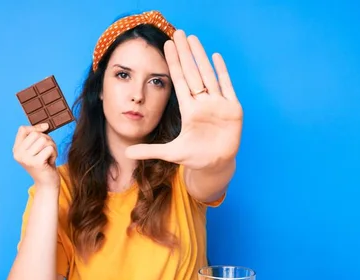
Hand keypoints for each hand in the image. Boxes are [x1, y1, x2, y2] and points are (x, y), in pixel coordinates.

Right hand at [13, 123, 59, 189]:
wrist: (47, 184)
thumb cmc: (44, 165)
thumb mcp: (36, 150)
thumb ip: (36, 138)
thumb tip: (45, 125)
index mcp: (16, 149)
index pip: (23, 129)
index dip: (35, 127)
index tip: (46, 128)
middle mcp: (18, 154)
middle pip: (36, 134)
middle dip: (47, 140)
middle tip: (49, 151)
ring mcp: (26, 158)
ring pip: (44, 140)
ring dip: (52, 147)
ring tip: (49, 156)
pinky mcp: (36, 163)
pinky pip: (49, 148)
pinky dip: (54, 154)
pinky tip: (50, 162)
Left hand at [126, 30, 242, 170]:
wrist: (216, 165)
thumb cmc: (195, 157)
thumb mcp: (171, 153)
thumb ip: (150, 151)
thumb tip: (126, 152)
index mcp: (189, 110)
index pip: (179, 81)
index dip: (173, 63)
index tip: (167, 46)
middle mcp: (203, 103)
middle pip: (193, 73)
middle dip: (185, 53)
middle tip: (179, 33)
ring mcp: (218, 105)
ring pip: (209, 75)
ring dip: (201, 57)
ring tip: (194, 39)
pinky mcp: (233, 110)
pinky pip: (227, 87)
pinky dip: (222, 72)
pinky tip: (216, 56)